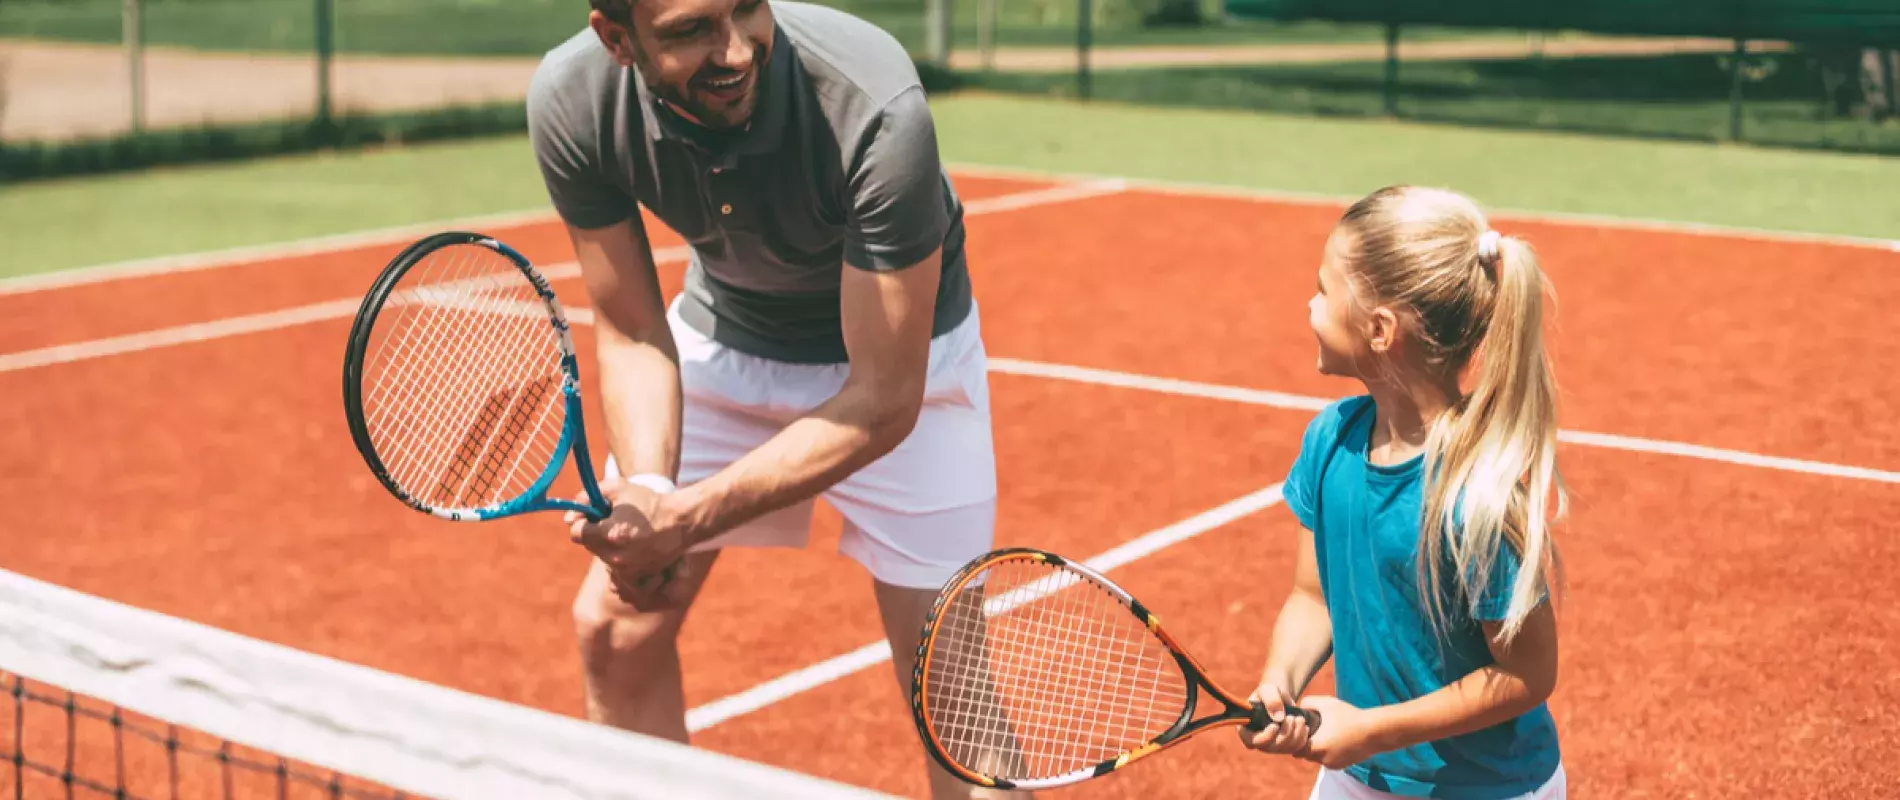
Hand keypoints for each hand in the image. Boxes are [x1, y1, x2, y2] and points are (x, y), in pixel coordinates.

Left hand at [564, 478, 691, 608]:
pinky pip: (618, 567)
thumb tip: (568, 517)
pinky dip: (621, 556)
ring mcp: (627, 569)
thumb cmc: (648, 501)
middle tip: (614, 520)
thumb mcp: (617, 488)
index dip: (581, 522)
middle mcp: (616, 556)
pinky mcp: (637, 576)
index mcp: (609, 534)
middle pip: (589, 545)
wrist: (681, 521)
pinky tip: (634, 544)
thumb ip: (588, 497)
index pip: (576, 533)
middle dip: (595, 532)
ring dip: (608, 544)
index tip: (592, 515)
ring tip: (628, 531)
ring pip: (603, 556)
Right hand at [1237, 682, 1313, 755]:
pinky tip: (1303, 726)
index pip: (1252, 741)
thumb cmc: (1269, 694)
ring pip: (1284, 749)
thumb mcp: (1268, 690)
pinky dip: (1302, 738)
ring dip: (1296, 734)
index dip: (1266, 736)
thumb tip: (1279, 718)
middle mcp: (1257, 741)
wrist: (1280, 698)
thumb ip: (1271, 699)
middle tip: (1292, 717)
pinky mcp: (1284, 747)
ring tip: (1299, 719)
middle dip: (1285, 733)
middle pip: (1271, 747)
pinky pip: (1295, 749)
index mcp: (1246, 728)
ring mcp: (1271, 746)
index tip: (1276, 725)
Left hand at [1292, 695, 1382, 769]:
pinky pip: (1328, 760)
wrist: (1374, 731)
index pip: (1295, 749)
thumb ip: (1309, 702)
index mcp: (1316, 747)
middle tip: (1313, 731)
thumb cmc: (1350, 716)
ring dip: (1318, 749)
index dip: (1296, 739)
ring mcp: (1333, 764)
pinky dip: (1328, 753)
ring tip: (1326, 734)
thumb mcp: (1327, 704)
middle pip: (1306, 754)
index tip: (1303, 729)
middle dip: (1306, 744)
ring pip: (1317, 758)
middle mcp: (1323, 760)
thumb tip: (1300, 706)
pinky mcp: (1342, 766)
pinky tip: (1335, 740)